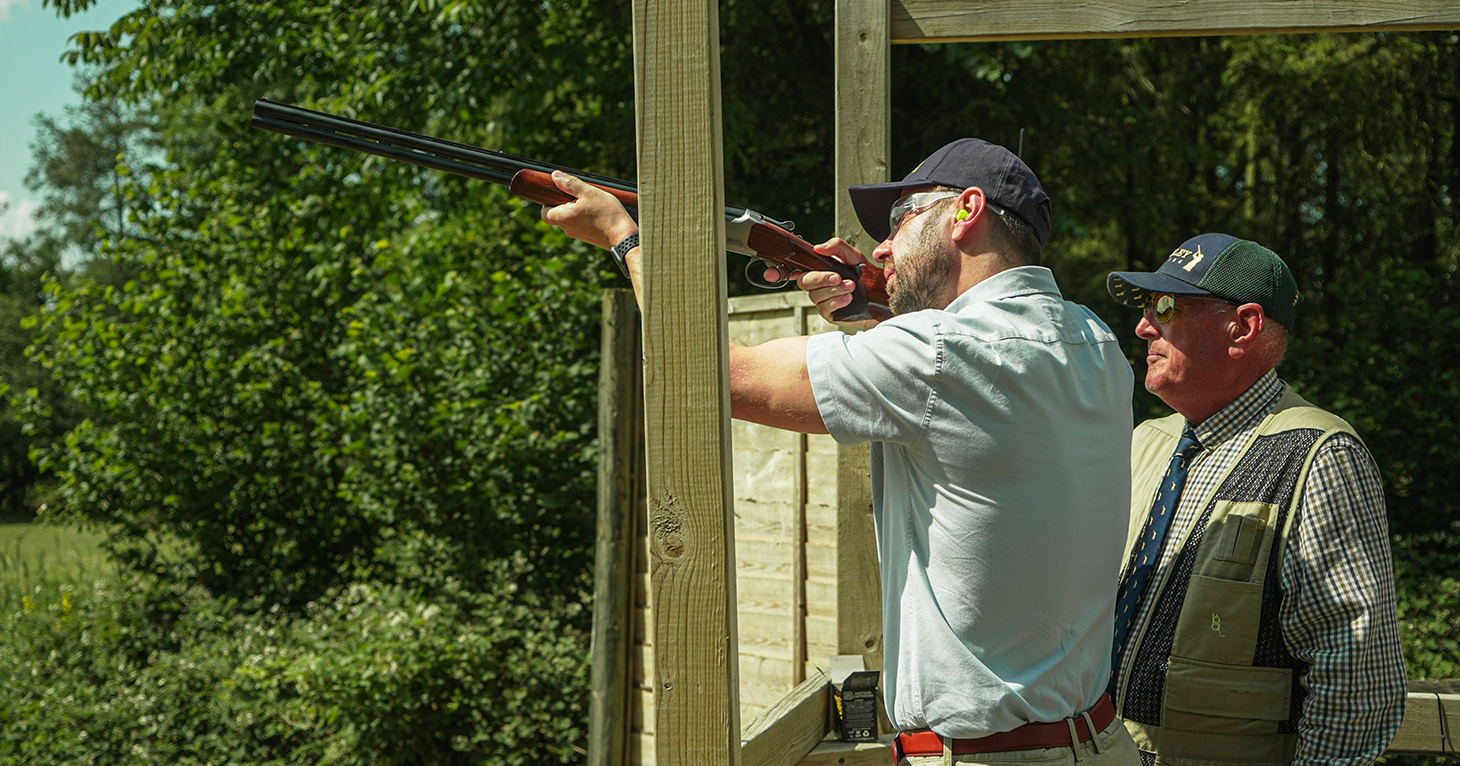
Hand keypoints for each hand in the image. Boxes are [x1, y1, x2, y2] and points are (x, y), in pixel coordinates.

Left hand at [540, 171, 637, 249]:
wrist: (624, 237)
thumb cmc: (607, 214)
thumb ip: (570, 184)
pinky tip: (599, 211)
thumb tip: (555, 176)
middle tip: (580, 195)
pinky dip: (586, 217)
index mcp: (564, 218)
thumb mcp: (589, 192)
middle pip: (558, 215)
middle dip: (566, 203)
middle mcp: (568, 229)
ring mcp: (579, 235)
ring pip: (571, 219)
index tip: (560, 194)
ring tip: (593, 202)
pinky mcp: (589, 237)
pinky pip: (582, 224)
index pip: (544, 213)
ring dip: (578, 210)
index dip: (548, 202)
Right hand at [763, 237, 883, 329]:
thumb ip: (837, 247)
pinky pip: (825, 309)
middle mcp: (816, 285)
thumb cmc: (866, 275)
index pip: (792, 270)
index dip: (778, 272)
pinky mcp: (830, 314)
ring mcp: (822, 300)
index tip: (770, 273)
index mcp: (817, 269)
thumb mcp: (853, 255)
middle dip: (820, 279)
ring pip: (815, 296)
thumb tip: (819, 248)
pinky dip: (836, 301)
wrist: (882, 294)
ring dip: (833, 290)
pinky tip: (848, 297)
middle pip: (803, 282)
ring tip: (851, 286)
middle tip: (837, 276)